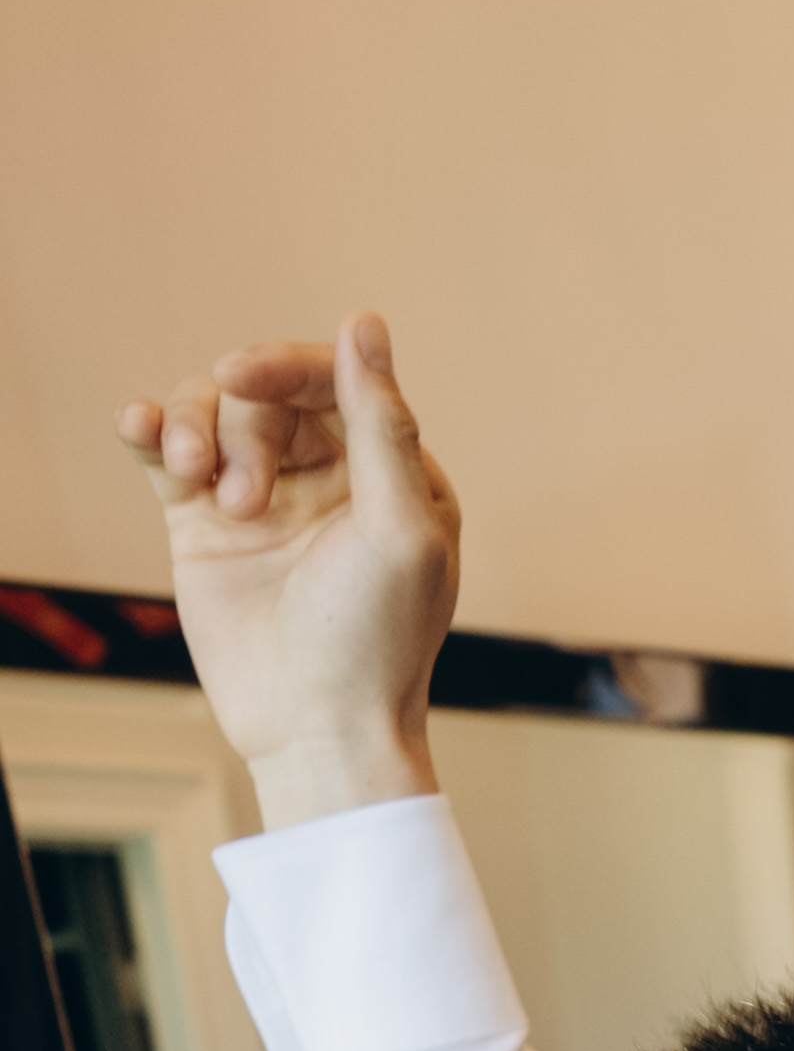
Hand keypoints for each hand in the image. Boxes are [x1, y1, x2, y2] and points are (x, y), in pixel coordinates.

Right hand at [111, 314, 457, 822]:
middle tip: (242, 499)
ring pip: (212, 411)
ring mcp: (259, 495)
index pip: (333, 380)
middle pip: (265, 394)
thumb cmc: (375, 639)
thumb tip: (361, 321)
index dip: (284, 366)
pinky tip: (139, 429)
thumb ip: (381, 423)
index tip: (241, 376)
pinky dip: (149, 429)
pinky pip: (168, 450)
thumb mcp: (398, 525)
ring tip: (196, 486)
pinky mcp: (202, 522)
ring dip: (192, 429)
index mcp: (388, 471)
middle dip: (242, 427)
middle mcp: (325, 474)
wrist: (316, 729)